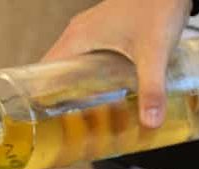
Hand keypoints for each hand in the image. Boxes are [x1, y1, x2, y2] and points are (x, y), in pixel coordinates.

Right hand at [43, 0, 191, 127]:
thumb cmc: (157, 6)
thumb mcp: (154, 52)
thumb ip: (152, 89)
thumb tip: (151, 123)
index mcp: (77, 39)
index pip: (42, 72)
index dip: (40, 97)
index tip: (45, 121)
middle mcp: (77, 34)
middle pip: (55, 72)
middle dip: (60, 99)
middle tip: (68, 127)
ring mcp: (90, 30)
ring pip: (71, 65)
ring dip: (74, 88)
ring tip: (83, 115)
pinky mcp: (104, 30)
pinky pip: (85, 57)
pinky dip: (88, 76)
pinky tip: (104, 92)